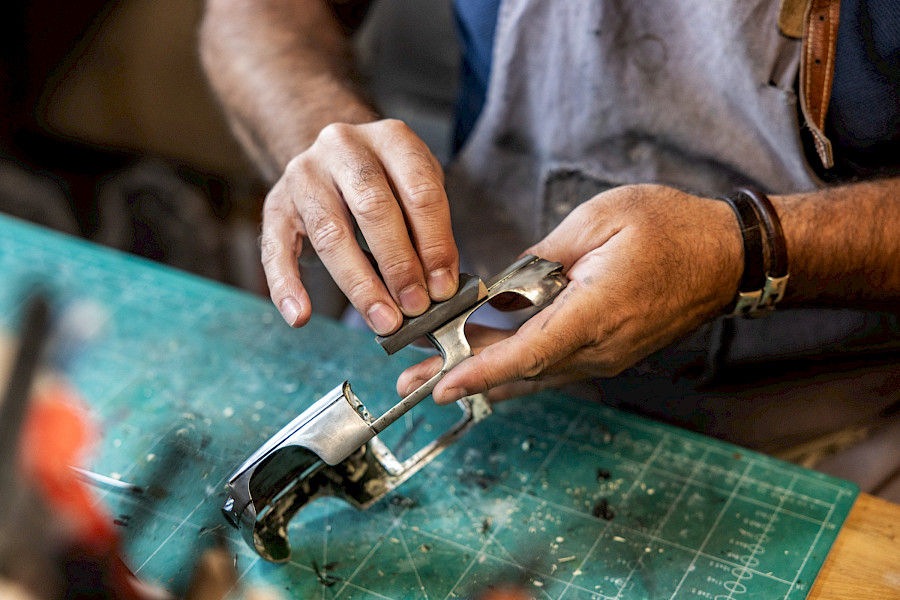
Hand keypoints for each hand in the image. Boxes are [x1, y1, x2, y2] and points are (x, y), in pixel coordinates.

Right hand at [260, 119, 458, 332]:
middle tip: (415, 306)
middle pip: (372, 208)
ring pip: (330, 232)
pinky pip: (276, 248)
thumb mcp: (417, 186)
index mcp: (391, 138)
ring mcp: (304, 173)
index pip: (419, 192)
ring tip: (383, 319)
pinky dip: (286, 285)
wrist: (337, 153)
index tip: (442, 287)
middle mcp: (343, 147)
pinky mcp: (276, 203)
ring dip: (360, 284)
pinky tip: (300, 316)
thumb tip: (439, 285)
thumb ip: (429, 228)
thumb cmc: (388, 178)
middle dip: (398, 265)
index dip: (434, 244)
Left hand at [397, 184, 743, 403]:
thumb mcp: (597, 222)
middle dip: (463, 379)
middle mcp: (600, 347)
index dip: (481, 372)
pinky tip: (486, 365)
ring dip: (484, 376)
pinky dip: (514, 367)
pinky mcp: (608, 353)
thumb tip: (501, 289)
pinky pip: (553, 367)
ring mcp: (606, 356)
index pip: (528, 351)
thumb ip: (541, 259)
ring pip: (534, 375)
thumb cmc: (669, 228)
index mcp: (596, 312)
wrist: (727, 256)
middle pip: (521, 372)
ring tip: (435, 377)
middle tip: (412, 384)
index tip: (441, 387)